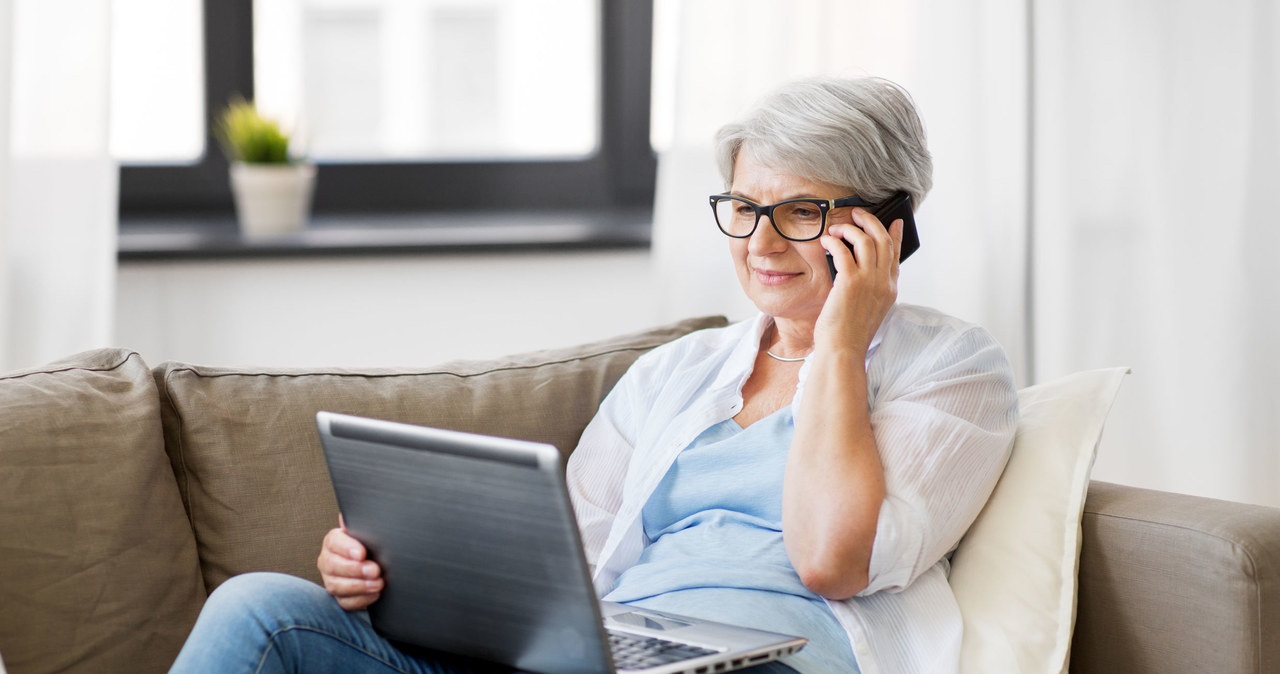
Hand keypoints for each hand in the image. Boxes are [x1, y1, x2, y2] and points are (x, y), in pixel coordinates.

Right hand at [317, 520, 383, 610]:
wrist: (377, 565)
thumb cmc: (371, 546)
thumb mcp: (368, 533)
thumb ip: (361, 524)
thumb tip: (354, 512)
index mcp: (334, 541)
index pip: (334, 542)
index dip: (347, 548)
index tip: (362, 553)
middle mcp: (328, 560)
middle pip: (333, 566)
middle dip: (355, 569)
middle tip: (375, 569)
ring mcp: (331, 580)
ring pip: (336, 586)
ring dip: (359, 586)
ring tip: (378, 583)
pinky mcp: (339, 597)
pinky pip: (345, 602)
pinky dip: (361, 599)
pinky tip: (375, 594)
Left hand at [817, 208, 902, 353]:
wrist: (843, 351)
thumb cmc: (849, 334)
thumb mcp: (867, 309)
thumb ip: (869, 288)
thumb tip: (859, 270)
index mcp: (890, 290)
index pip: (896, 255)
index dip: (895, 235)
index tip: (893, 222)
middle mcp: (884, 283)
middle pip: (883, 240)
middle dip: (871, 222)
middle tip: (857, 214)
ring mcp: (869, 282)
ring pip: (866, 240)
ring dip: (850, 229)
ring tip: (837, 229)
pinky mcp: (851, 283)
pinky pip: (844, 251)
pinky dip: (834, 242)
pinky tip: (826, 242)